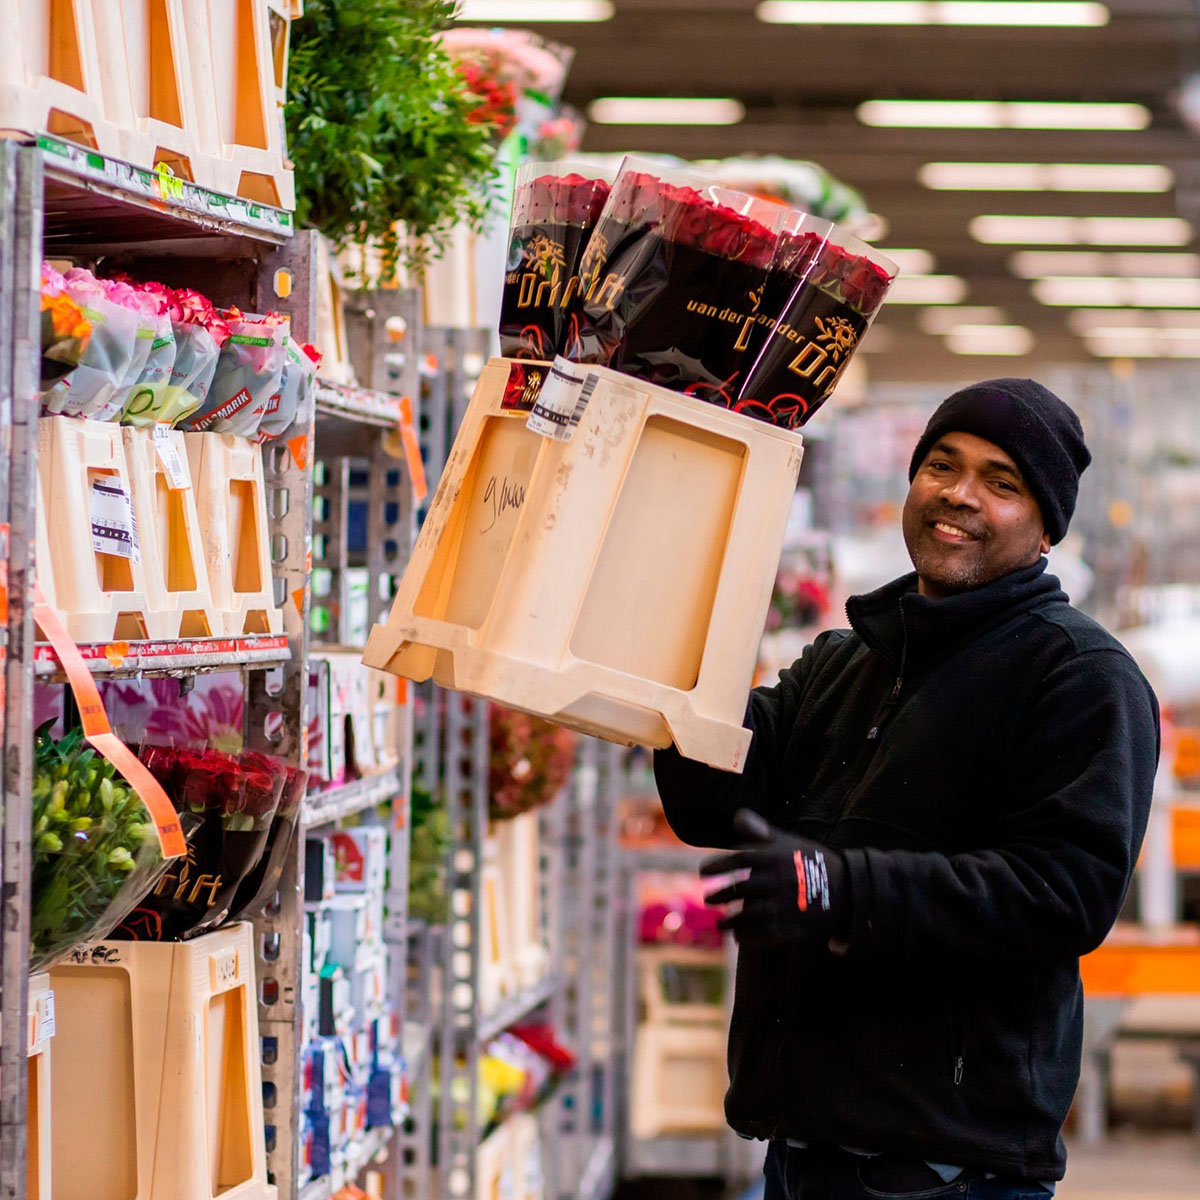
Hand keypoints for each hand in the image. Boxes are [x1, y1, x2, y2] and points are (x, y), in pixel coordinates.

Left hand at [700, 809, 848, 947]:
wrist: (847, 889)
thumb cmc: (809, 861)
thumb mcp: (788, 842)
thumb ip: (761, 831)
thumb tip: (737, 816)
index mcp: (775, 857)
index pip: (739, 859)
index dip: (718, 865)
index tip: (703, 871)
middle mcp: (777, 880)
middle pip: (740, 888)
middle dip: (720, 894)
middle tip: (708, 899)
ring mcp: (785, 904)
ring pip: (748, 914)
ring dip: (730, 921)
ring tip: (720, 924)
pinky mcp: (793, 926)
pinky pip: (764, 934)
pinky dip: (748, 936)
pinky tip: (739, 936)